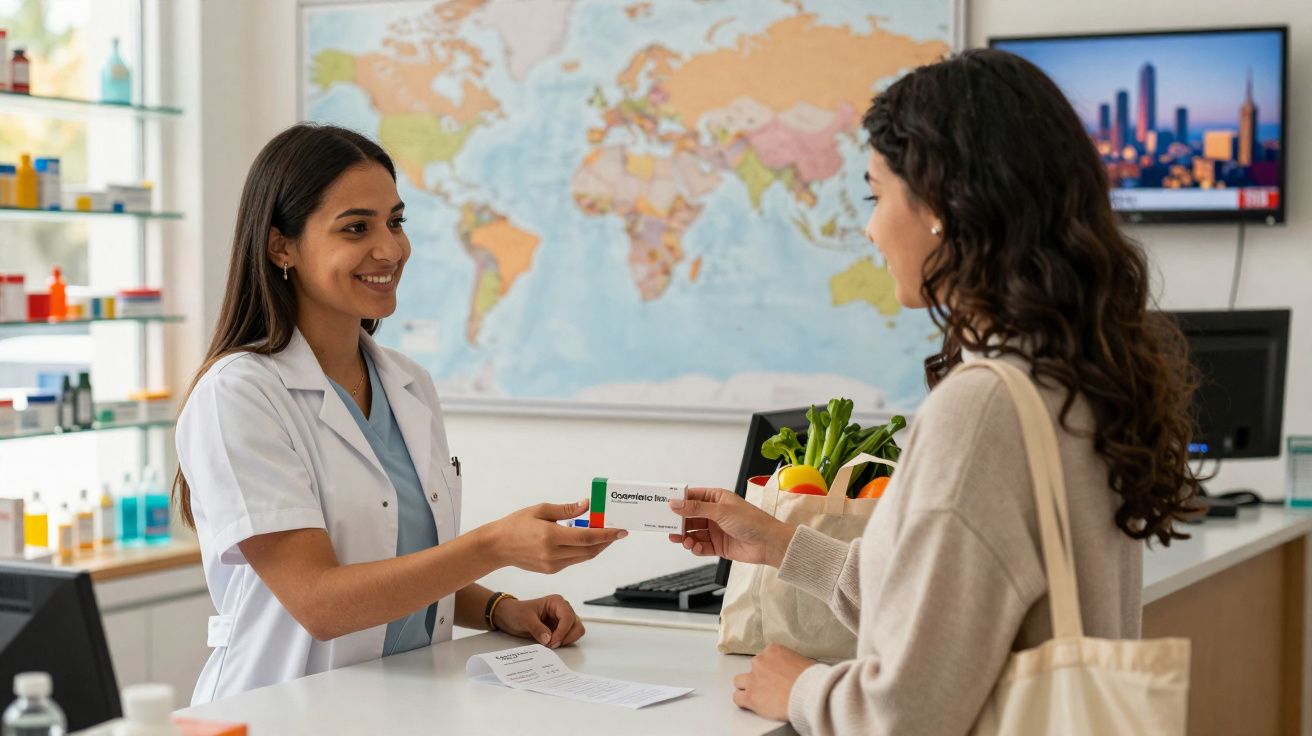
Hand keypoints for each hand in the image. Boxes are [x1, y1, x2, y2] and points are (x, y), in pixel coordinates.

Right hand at [481, 500, 626, 573]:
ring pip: (584, 557)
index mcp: (551, 536)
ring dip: (597, 547)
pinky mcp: (551, 570)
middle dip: (606, 541)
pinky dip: (584, 551)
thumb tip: (586, 505)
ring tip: (605, 535)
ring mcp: (552, 565)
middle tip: (617, 531)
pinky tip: (586, 541)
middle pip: (590, 550)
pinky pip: (574, 560)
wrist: (497, 547)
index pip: (587, 537)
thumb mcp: (541, 510)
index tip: (621, 530)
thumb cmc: (516, 524)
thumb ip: (566, 510)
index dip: (607, 534)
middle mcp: (553, 554)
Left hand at [492, 594, 585, 648]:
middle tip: (551, 644)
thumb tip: (548, 638)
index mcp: (556, 602)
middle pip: (576, 625)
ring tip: (551, 643)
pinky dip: (564, 642)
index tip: (552, 642)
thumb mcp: (524, 619)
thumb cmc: (516, 612)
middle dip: (566, 637)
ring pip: (576, 631)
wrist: (509, 616)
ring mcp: (562, 620)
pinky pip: (569, 637)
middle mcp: (562, 609)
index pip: (568, 617)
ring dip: (566, 640)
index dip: (562, 631)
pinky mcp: (560, 629)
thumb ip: (537, 628)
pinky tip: (551, 643)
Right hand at [667, 488, 796, 566]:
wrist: (769, 544)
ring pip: (693, 532)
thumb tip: (675, 503)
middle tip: (668, 525)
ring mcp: (716, 530)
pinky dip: (695, 547)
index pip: (693, 497)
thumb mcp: (721, 511)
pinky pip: (700, 546)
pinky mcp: (718, 546)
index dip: (678, 500)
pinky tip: (693, 546)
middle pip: (690, 516)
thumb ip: (696, 508)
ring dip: (685, 536)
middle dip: (679, 521)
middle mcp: (715, 513)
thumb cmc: (752, 522)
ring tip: (680, 539)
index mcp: (717, 499)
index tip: (664, 504)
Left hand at [732, 644, 815, 721]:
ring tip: (757, 695)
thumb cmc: (812, 679)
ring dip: (747, 687)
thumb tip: (795, 670)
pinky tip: (749, 704)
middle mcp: (760, 662)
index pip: (764, 657)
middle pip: (753, 668)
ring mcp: (753, 679)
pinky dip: (742, 701)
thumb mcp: (803, 661)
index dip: (770, 668)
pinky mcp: (751, 696)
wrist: (810, 693)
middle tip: (770, 686)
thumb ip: (792, 662)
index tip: (775, 675)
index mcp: (773, 650)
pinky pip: (737, 698)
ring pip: (739, 681)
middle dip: (759, 676)